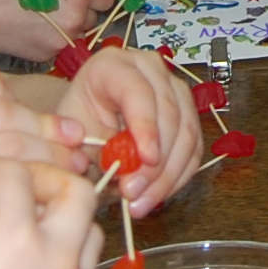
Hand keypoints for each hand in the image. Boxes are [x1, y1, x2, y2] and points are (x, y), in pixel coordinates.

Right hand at [0, 157, 103, 268]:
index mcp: (16, 238)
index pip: (12, 176)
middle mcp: (56, 257)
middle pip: (74, 191)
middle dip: (41, 176)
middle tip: (6, 187)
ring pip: (89, 228)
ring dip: (62, 212)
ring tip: (21, 221)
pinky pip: (82, 265)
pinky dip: (64, 247)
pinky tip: (28, 259)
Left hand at [55, 44, 200, 213]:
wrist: (87, 125)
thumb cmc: (77, 126)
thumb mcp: (73, 137)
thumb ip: (96, 151)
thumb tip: (124, 169)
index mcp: (113, 65)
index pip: (138, 91)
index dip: (145, 126)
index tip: (145, 159)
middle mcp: (149, 69)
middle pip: (169, 113)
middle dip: (155, 161)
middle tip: (134, 193)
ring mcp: (174, 90)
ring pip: (187, 133)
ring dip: (167, 175)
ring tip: (141, 203)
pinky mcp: (188, 115)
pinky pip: (194, 149)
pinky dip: (178, 177)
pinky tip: (157, 195)